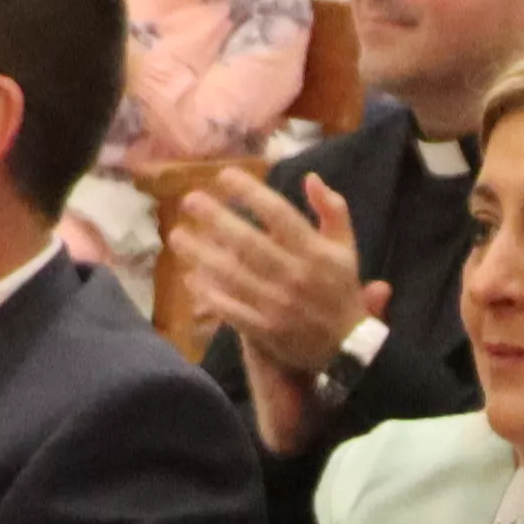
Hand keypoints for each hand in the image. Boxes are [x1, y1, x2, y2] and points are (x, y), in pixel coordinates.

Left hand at [170, 172, 372, 379]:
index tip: (224, 176)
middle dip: (216, 219)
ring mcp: (278, 304)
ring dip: (202, 255)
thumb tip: (310, 177)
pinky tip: (190, 279)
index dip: (250, 192)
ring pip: (233, 276)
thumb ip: (332, 210)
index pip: (279, 214)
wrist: (347, 347)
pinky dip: (210, 295)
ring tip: (177, 236)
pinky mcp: (266, 330)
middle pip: (249, 242)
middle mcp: (295, 275)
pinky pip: (232, 309)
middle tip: (189, 200)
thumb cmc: (341, 290)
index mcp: (315, 251)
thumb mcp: (346, 247)